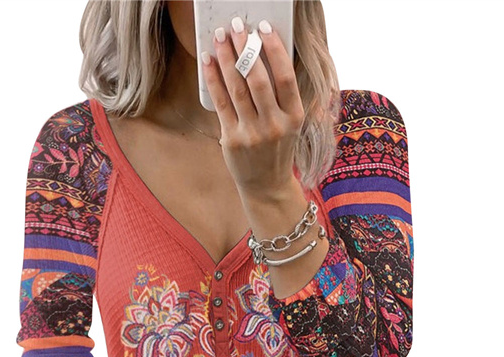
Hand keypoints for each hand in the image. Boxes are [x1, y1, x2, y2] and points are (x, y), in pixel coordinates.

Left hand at [201, 17, 303, 196]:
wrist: (267, 185)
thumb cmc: (277, 148)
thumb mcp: (290, 124)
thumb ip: (282, 95)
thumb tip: (262, 55)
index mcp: (295, 117)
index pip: (285, 77)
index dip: (274, 49)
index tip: (263, 27)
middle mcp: (275, 125)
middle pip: (258, 79)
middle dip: (245, 48)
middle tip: (236, 25)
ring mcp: (252, 134)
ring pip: (237, 88)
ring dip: (227, 59)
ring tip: (220, 38)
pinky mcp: (232, 140)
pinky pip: (221, 103)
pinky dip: (213, 79)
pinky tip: (208, 61)